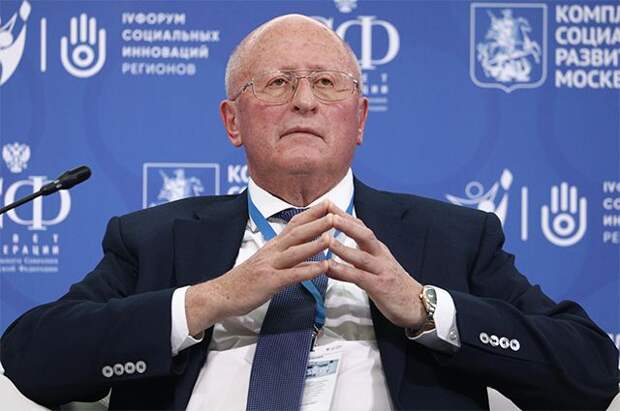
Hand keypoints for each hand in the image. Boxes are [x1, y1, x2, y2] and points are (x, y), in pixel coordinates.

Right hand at [186, 201, 333, 334]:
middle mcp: (271, 252)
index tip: (328, 204)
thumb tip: (307, 258)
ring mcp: (269, 266)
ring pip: (295, 251)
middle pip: (297, 233)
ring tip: (332, 236)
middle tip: (336, 213)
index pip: (294, 224)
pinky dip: (308, 270)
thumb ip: (288, 260)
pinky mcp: (269, 282)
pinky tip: (322, 268)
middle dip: (317, 222)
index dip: (311, 213)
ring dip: (315, 243)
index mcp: (272, 246)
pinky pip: (292, 275)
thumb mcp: (267, 264)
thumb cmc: (244, 281)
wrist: (220, 295)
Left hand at [326, 203, 426, 329]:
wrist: (418, 306)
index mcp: (378, 250)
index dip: (345, 215)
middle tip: (327, 211)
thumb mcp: (375, 268)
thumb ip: (357, 258)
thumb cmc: (394, 287)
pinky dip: (344, 271)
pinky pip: (359, 277)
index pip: (361, 227)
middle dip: (345, 222)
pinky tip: (330, 268)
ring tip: (325, 239)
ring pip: (361, 256)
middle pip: (363, 234)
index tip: (327, 204)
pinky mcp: (380, 287)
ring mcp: (381, 271)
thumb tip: (333, 251)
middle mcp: (380, 256)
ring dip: (342, 247)